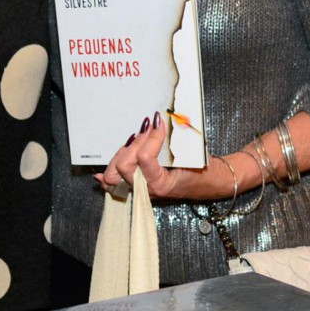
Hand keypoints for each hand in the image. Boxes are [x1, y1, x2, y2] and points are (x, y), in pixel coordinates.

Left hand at [94, 112, 227, 200]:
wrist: (210, 183)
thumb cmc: (203, 169)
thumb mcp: (191, 153)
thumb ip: (171, 140)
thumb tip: (155, 120)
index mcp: (161, 183)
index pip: (144, 159)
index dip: (151, 136)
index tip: (158, 120)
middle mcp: (146, 190)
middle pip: (124, 165)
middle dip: (134, 143)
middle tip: (146, 128)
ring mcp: (140, 190)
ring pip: (115, 174)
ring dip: (122, 153)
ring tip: (135, 139)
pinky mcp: (137, 188)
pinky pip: (116, 186)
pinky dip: (107, 179)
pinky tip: (99, 175)